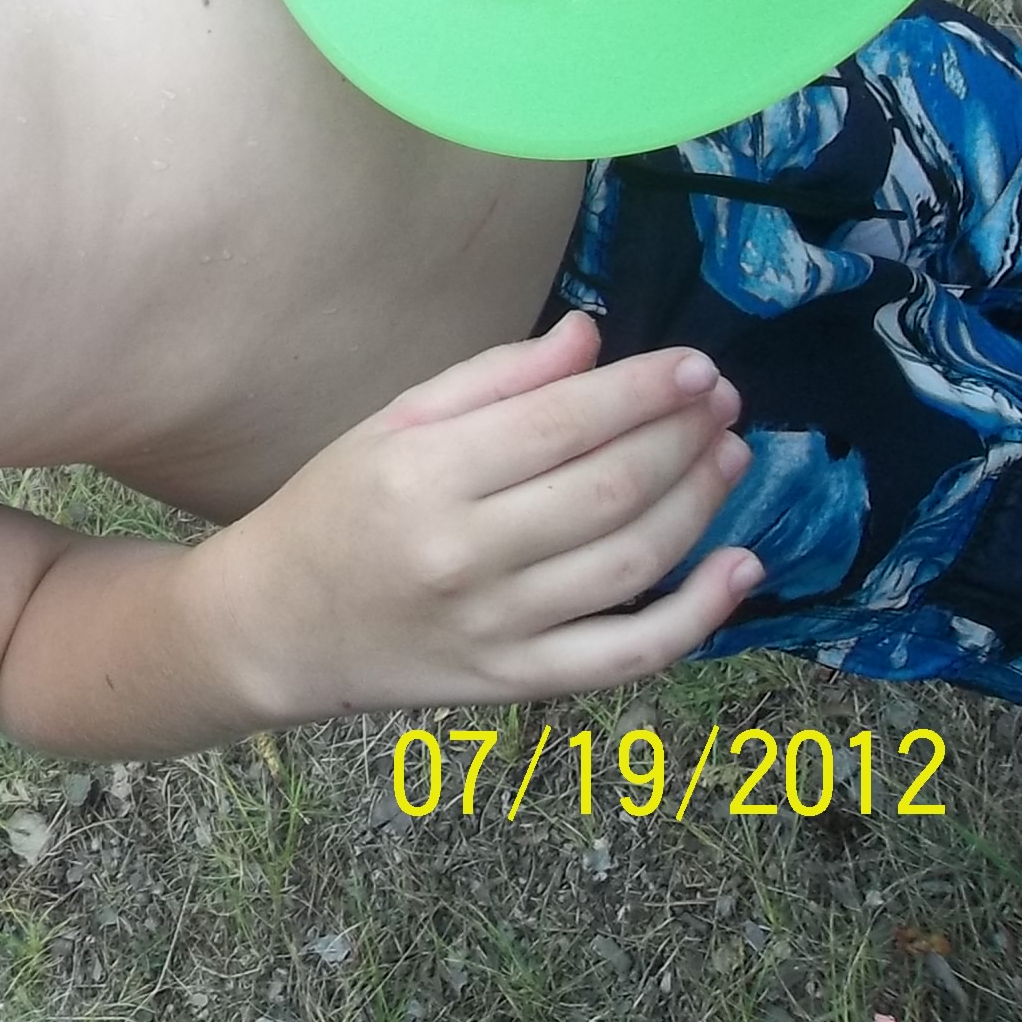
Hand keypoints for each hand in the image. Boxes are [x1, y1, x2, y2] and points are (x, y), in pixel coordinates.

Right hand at [190, 313, 763, 722]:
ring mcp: (498, 626)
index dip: (643, 391)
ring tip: (730, 456)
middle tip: (722, 402)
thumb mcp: (393, 423)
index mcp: (426, 473)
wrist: (279, 624)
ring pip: (634, 561)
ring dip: (700, 502)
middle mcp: (465, 552)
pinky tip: (742, 565)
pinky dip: (701, 613)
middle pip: (610, 488)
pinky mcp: (519, 682)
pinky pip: (631, 653)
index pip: (563, 422)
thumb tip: (591, 339)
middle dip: (683, 436)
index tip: (695, 366)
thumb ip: (493, 379)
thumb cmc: (335, 505)